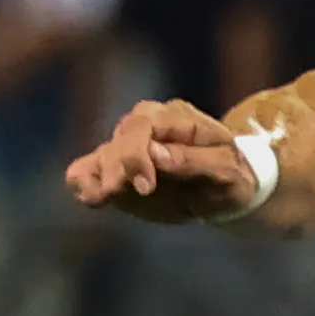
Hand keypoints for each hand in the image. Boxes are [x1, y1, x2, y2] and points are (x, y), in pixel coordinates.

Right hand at [65, 99, 260, 223]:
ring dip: (98, 177)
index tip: (144, 185)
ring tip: (99, 198)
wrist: (227, 188)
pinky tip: (91, 199)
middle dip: (117, 169)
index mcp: (175, 117)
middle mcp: (144, 124)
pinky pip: (85, 169)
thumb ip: (193, 160)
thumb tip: (155, 153)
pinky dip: (83, 182)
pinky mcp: (113, 169)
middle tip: (123, 194)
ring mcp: (125, 145)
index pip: (143, 125)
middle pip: (118, 141)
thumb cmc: (231, 175)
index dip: (136, 154)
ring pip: (100, 155)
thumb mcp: (226, 170)